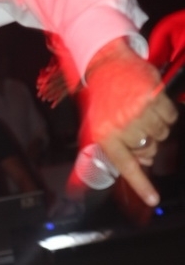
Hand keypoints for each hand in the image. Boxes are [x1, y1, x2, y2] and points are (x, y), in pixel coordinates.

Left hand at [82, 39, 176, 204]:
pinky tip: (151, 105)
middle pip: (149, 151)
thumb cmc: (102, 98)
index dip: (142, 185)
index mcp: (106, 135)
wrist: (107, 65)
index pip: (127, 166)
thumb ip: (108, 151)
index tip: (153, 199)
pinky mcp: (154, 98)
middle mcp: (123, 125)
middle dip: (146, 144)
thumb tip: (128, 169)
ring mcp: (140, 111)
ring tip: (140, 113)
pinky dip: (164, 114)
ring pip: (162, 134)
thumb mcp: (95, 126)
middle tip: (135, 128)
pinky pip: (170, 117)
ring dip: (155, 127)